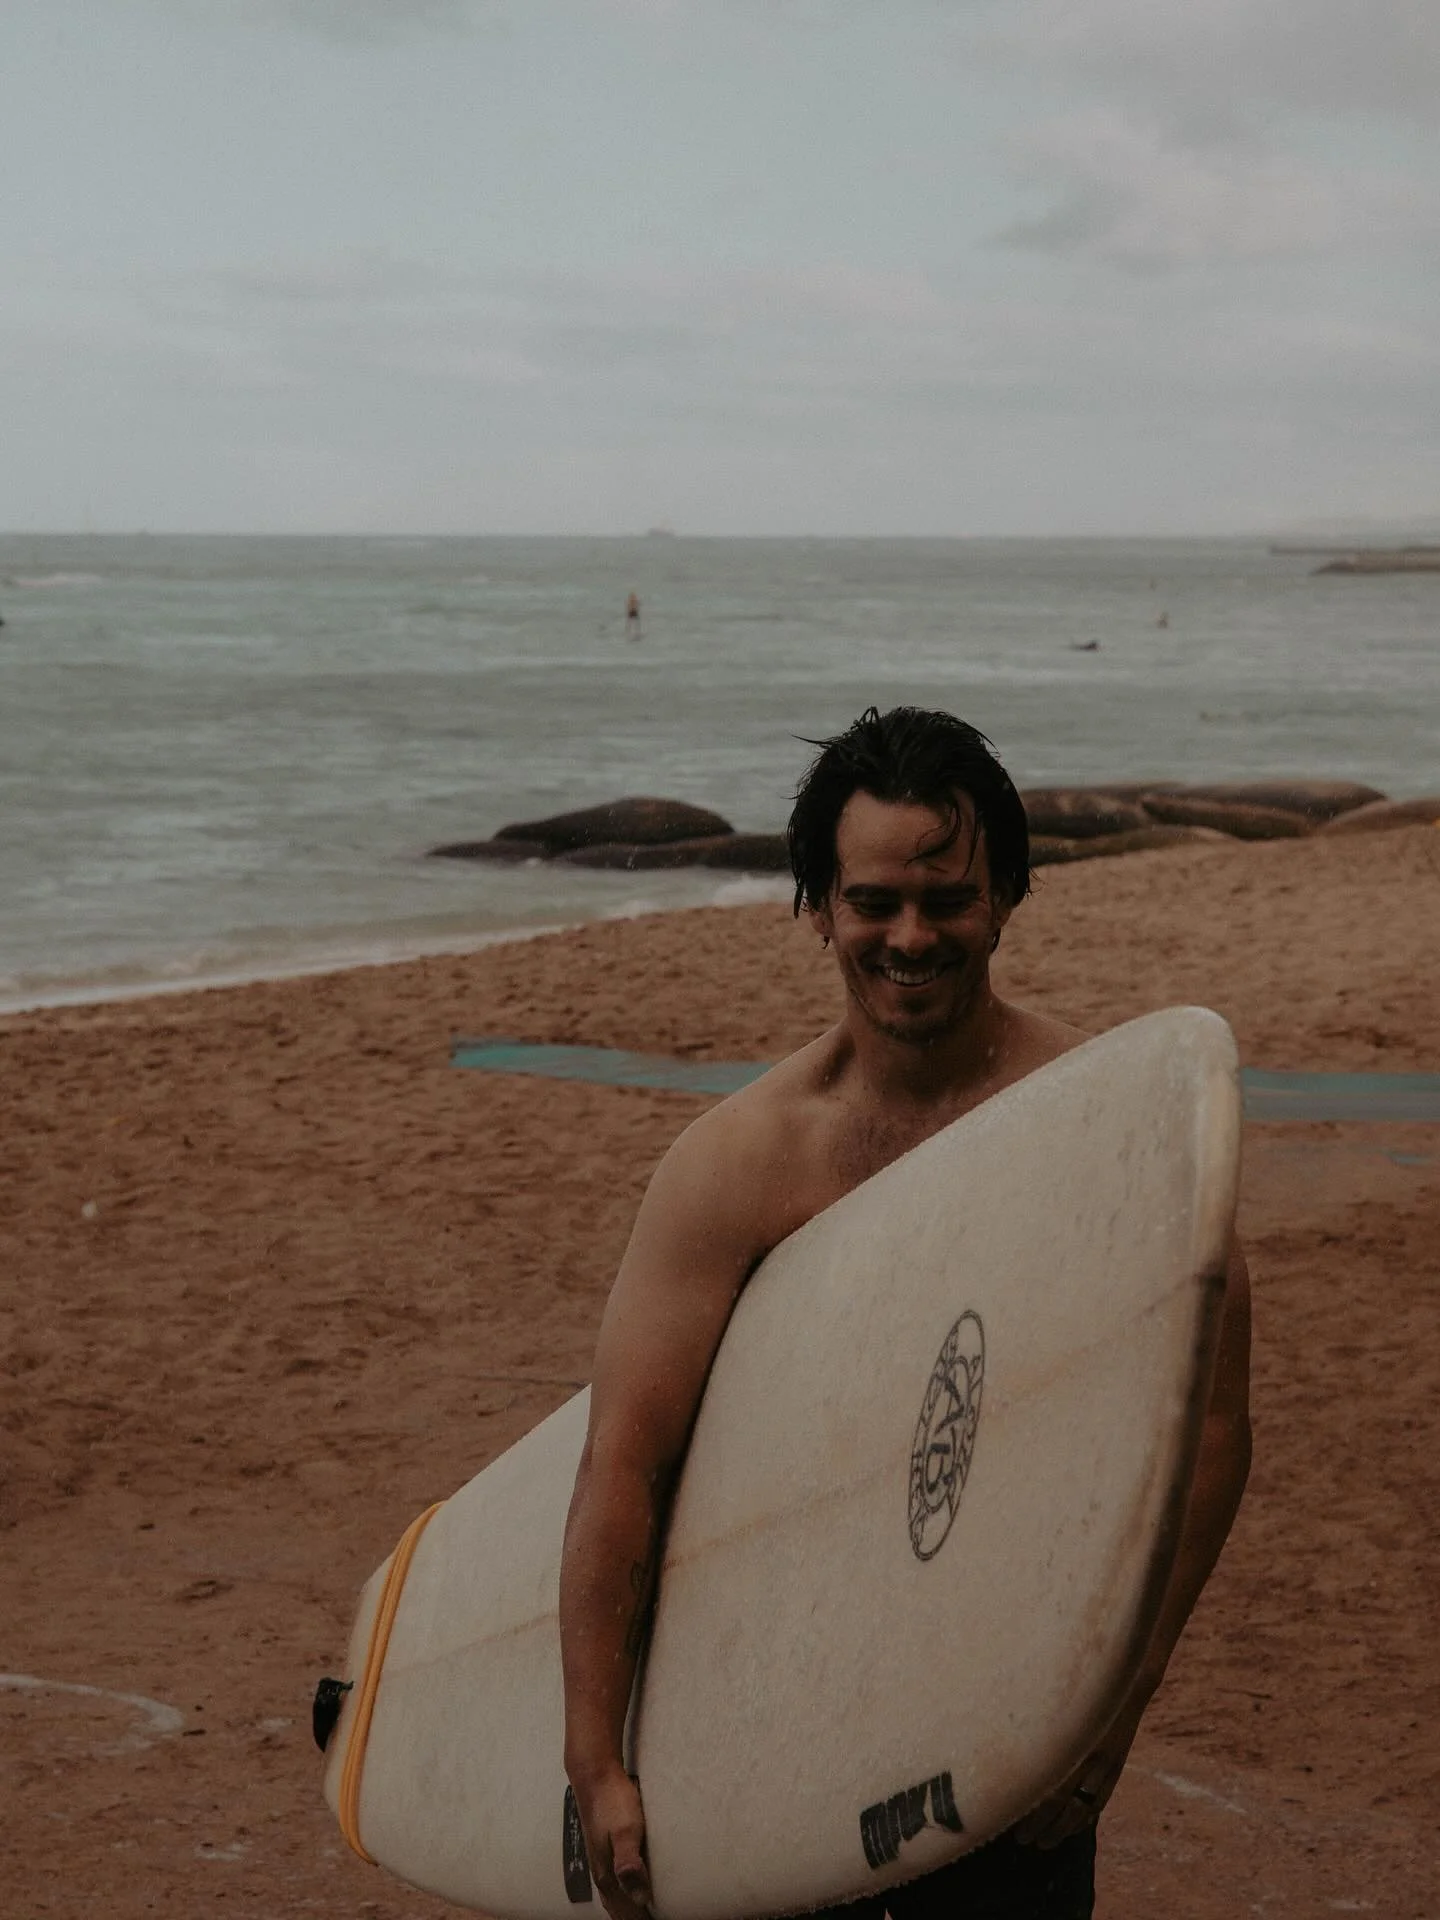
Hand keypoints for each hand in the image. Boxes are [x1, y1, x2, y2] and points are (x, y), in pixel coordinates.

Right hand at [573, 1767, 651, 1919]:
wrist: (595, 1775)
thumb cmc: (612, 1800)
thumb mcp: (626, 1830)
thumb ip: (630, 1863)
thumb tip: (640, 1898)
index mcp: (607, 1873)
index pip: (625, 1911)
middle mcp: (601, 1871)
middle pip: (617, 1908)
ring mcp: (600, 1860)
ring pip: (612, 1897)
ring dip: (624, 1911)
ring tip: (638, 1917)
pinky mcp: (604, 1848)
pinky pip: (612, 1884)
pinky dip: (620, 1897)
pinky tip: (625, 1893)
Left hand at [1012, 1696, 1145, 1849]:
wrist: (1123, 1674)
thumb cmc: (1074, 1681)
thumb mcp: (1049, 1698)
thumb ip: (1031, 1723)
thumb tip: (1000, 1745)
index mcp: (1070, 1741)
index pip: (1048, 1789)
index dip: (1030, 1812)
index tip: (1012, 1828)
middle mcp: (1089, 1755)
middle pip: (1061, 1801)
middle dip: (1040, 1824)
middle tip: (1022, 1841)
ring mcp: (1105, 1762)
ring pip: (1083, 1807)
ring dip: (1062, 1828)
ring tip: (1044, 1843)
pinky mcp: (1116, 1763)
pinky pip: (1101, 1799)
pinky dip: (1086, 1817)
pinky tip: (1074, 1828)